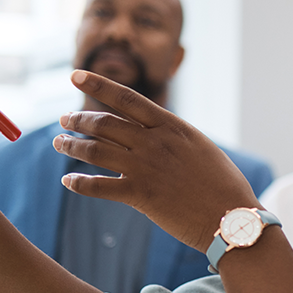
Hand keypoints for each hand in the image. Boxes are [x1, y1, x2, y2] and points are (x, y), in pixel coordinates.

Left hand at [55, 70, 260, 251]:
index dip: (97, 84)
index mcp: (171, 126)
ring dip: (71, 146)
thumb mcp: (201, 148)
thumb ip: (174, 137)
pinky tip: (69, 182)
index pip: (126, 98)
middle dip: (79, 120)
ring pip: (95, 151)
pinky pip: (98, 186)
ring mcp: (145, 168)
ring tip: (60, 143)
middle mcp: (154, 142)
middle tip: (64, 120)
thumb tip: (157, 131)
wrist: (232, 217)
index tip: (76, 75)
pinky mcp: (140, 195)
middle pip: (104, 123)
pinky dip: (79, 183)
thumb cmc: (224, 185)